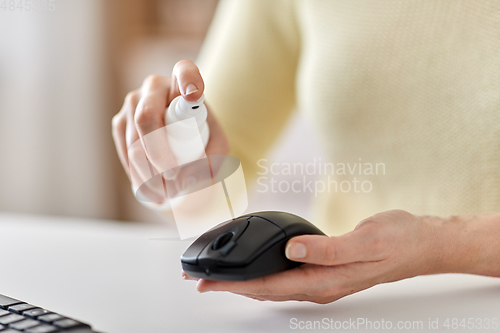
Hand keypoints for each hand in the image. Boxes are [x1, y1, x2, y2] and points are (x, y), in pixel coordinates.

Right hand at [112, 60, 228, 201]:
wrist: (183, 139)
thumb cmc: (203, 137)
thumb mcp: (218, 146)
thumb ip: (213, 161)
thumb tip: (185, 180)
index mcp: (183, 82)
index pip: (185, 71)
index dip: (188, 80)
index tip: (194, 94)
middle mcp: (155, 87)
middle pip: (147, 118)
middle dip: (159, 154)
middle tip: (174, 178)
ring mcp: (133, 103)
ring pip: (134, 141)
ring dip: (149, 173)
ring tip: (168, 194)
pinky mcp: (121, 122)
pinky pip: (125, 151)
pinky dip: (138, 175)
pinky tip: (153, 191)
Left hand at [185, 210, 445, 303]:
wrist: (421, 243)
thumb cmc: (397, 241)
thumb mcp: (365, 240)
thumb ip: (327, 248)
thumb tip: (293, 249)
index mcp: (324, 280)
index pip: (270, 287)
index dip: (236, 286)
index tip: (208, 284)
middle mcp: (320, 284)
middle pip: (265, 290)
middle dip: (232, 287)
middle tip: (202, 281)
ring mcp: (322, 279)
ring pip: (273, 285)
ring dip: (245, 281)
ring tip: (221, 277)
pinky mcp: (325, 269)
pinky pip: (286, 276)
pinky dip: (264, 272)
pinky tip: (258, 266)